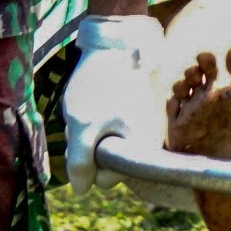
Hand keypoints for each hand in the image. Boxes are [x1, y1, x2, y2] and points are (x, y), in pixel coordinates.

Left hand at [63, 15, 166, 193]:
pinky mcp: (142, 109)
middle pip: (110, 159)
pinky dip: (103, 115)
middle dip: (91, 144)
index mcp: (140, 149)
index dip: (88, 161)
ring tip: (92, 103)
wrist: (120, 40)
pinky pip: (117, 124)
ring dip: (95, 128)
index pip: (106, 179)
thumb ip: (80, 163)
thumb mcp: (82, 126)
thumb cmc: (101, 85)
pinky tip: (99, 96)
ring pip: (110, 140)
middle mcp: (150, 140)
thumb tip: (81, 190)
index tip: (84, 134)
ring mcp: (148, 123)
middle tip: (85, 117)